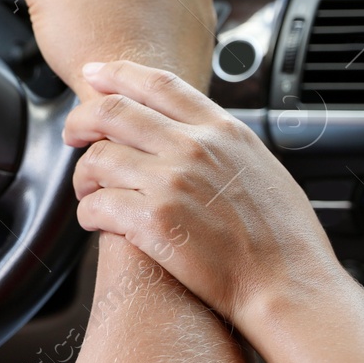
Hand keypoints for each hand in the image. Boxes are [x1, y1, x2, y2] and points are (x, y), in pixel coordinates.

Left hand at [65, 60, 343, 332]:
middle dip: (81, 119)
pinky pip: (96, 206)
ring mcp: (172, 183)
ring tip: (91, 193)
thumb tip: (207, 142)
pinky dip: (88, 215)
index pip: (159, 84)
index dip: (118, 74)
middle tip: (73, 134)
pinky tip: (98, 224)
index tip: (97, 75)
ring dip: (84, 176)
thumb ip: (229, 149)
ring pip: (97, 159)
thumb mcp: (266, 171)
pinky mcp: (153, 223)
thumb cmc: (286, 244)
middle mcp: (195, 149)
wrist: (290, 287)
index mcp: (224, 132)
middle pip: (114, 111)